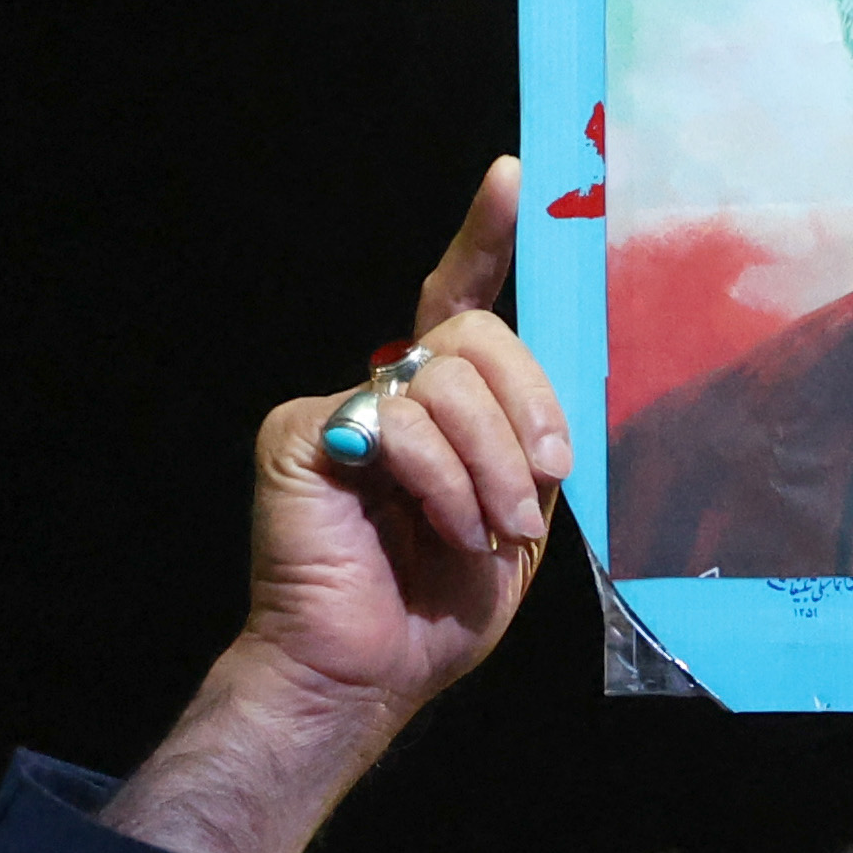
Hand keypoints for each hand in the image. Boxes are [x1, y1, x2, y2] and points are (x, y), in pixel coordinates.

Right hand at [107, 161, 574, 852]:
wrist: (368, 673)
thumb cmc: (442, 606)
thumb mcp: (517, 513)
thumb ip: (528, 440)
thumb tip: (550, 399)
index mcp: (442, 404)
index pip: (462, 301)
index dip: (486, 237)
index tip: (515, 179)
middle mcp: (389, 389)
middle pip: (475, 335)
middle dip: (524, 412)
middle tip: (537, 488)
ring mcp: (341, 406)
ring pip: (444, 379)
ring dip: (489, 466)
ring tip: (487, 530)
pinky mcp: (302, 431)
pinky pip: (397, 422)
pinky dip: (440, 481)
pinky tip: (438, 529)